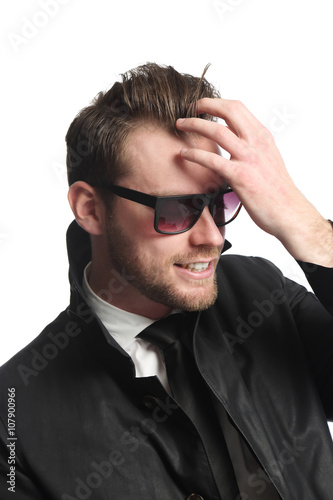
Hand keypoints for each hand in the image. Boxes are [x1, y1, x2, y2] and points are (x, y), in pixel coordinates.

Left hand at [176, 98, 332, 265]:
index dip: (217, 102)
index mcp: (263, 137)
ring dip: (194, 124)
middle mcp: (257, 142)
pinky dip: (194, 154)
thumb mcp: (268, 160)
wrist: (288, 213)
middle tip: (188, 108)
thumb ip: (253, 147)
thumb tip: (236, 142)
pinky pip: (212, 160)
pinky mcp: (240, 176)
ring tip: (180, 124)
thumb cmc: (277, 191)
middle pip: (229, 110)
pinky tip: (183, 154)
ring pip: (217, 130)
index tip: (202, 106)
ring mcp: (248, 158)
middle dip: (205, 105)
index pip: (238, 108)